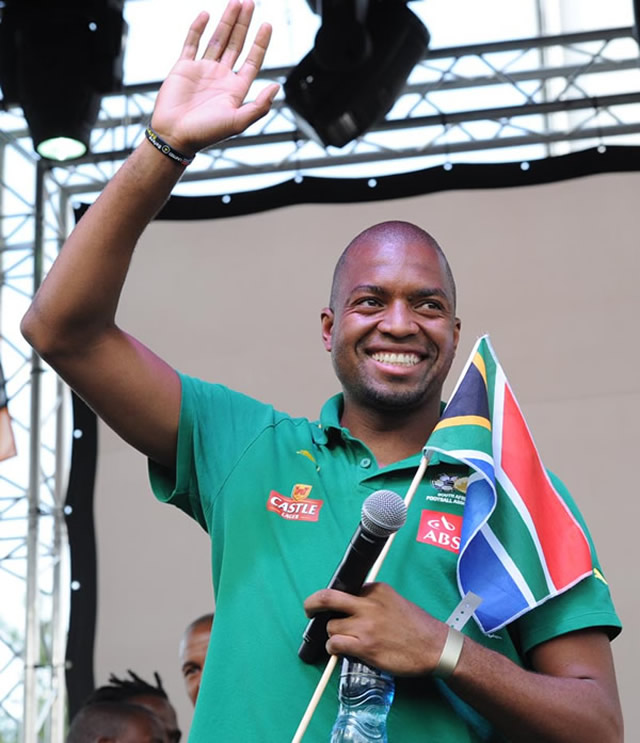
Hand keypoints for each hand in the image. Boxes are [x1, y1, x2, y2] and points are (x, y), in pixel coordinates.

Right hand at [151, 0, 279, 155]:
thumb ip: (259, 106)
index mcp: (236, 89)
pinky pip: (192, 43)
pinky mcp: (184, 67)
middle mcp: (221, 77)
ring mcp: (203, 70)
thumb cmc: (206, 133)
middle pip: (237, 44)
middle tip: (251, 3)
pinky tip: (207, 15)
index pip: (252, 60)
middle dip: (244, 24)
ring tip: (235, 2)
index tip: (267, 25)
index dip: (260, 43)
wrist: (175, 135)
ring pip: (218, 40)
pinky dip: (198, 28)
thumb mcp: (238, 121)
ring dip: (227, 21)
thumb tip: (276, 87)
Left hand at [303, 582, 448, 675]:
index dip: (337, 601)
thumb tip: (351, 606)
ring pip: (331, 626)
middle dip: (312, 603)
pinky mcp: (365, 646)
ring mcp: (366, 625)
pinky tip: (340, 649)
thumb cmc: (417, 626)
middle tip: (308, 609)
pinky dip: (333, 648)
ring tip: (344, 640)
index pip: (345, 589)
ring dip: (333, 634)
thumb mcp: (394, 600)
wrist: (435, 647)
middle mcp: (368, 604)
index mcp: (376, 589)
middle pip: (327, 598)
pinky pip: (335, 644)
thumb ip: (372, 600)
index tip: (333, 606)